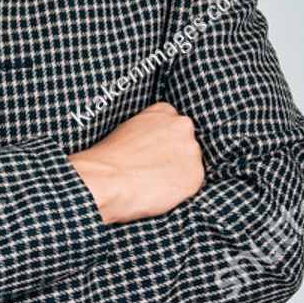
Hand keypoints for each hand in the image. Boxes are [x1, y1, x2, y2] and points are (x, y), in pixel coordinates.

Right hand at [67, 102, 202, 223]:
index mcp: (165, 110)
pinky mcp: (195, 175)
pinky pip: (190, 184)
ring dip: (177, 173)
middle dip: (174, 156)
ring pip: (190, 164)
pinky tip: (159, 192)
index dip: (164, 142)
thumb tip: (156, 146)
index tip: (154, 153)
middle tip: (153, 169)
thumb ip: (149, 131)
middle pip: (185, 143)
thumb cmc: (109, 159)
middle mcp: (183, 126)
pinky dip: (179, 191)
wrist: (107, 180)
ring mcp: (191, 150)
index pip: (174, 125)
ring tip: (153, 182)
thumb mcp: (128, 129)